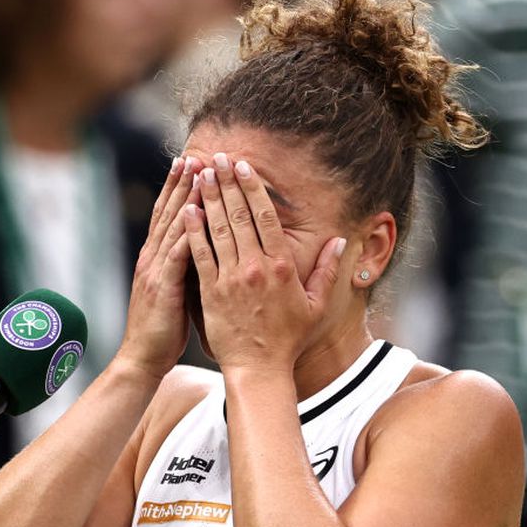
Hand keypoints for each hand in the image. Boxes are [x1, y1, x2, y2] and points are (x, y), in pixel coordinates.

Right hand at [116, 157, 198, 377]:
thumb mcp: (175, 292)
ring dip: (186, 198)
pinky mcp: (162, 287)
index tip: (191, 164)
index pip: (168, 216)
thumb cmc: (164, 329)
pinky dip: (187, 232)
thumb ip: (184, 268)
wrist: (142, 359)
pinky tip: (197, 214)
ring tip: (199, 173)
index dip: (178, 189)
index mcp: (156, 259)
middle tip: (196, 155)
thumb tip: (204, 249)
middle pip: (169, 212)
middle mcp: (152, 258)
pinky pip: (177, 254)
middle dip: (182, 183)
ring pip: (173, 226)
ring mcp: (155, 270)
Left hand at [183, 157, 345, 371]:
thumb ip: (328, 271)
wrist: (259, 368)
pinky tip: (186, 210)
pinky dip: (192, 231)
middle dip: (227, 183)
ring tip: (200, 174)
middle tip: (217, 158)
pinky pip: (200, 255)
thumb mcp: (316, 304)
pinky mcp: (210, 292)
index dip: (253, 188)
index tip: (244, 167)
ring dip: (208, 198)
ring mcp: (231, 279)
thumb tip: (340, 241)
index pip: (266, 217)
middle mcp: (256, 268)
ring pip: (217, 229)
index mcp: (282, 266)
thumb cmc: (288, 338)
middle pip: (239, 215)